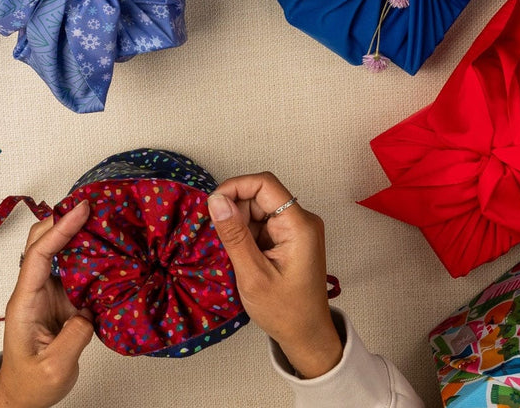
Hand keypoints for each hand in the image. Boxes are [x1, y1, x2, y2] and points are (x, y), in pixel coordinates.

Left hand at [0, 201, 94, 407]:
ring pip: (57, 253)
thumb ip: (74, 337)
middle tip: (92, 203)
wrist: (22, 396)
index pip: (38, 255)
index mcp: (24, 302)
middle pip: (41, 243)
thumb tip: (90, 311)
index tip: (80, 210)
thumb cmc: (30, 383)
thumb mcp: (54, 366)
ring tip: (102, 218)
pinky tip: (105, 248)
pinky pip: (72, 270)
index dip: (59, 229)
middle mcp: (32, 292)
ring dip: (76, 234)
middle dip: (62, 219)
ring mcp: (46, 294)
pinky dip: (87, 255)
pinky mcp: (61, 301)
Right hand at [207, 173, 341, 378]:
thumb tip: (215, 200)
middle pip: (260, 195)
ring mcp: (296, 229)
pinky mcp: (289, 238)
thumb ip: (234, 235)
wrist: (306, 335)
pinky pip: (262, 224)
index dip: (234, 187)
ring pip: (258, 209)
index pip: (264, 184)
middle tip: (222, 239)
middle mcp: (301, 220)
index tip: (212, 205)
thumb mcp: (253, 274)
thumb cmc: (285, 311)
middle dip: (235, 211)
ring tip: (234, 254)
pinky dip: (246, 235)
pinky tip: (241, 256)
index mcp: (299, 225)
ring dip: (239, 225)